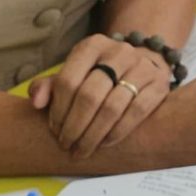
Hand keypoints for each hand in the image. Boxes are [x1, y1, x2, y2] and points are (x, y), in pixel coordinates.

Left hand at [32, 34, 173, 157]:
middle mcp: (118, 52)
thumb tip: (36, 103)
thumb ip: (49, 86)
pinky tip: (105, 143)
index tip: (55, 130)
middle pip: (90, 96)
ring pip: (112, 107)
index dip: (58, 110)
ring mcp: (141, 67)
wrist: (142, 63)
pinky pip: (136, 113)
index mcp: (91, 45)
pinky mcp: (159, 84)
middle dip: (75, 126)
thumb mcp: (74, 73)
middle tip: (67, 145)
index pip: (68, 80)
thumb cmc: (100, 74)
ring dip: (93, 134)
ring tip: (82, 150)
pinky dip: (117, 132)